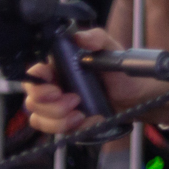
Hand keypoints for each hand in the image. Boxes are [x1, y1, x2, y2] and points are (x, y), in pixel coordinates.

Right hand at [20, 28, 168, 132]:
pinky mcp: (66, 123)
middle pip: (33, 100)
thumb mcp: (110, 50)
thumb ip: (96, 38)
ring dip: (58, 119)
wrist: (136, 96)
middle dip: (51, 105)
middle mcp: (53, 87)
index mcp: (57, 68)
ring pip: (39, 119)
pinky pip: (56, 132)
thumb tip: (80, 37)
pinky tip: (88, 121)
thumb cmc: (119, 70)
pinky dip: (70, 129)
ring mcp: (58, 107)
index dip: (37, 82)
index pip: (33, 75)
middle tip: (75, 100)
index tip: (54, 88)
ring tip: (81, 113)